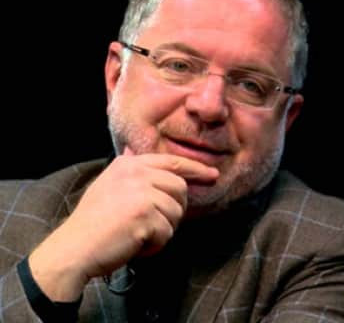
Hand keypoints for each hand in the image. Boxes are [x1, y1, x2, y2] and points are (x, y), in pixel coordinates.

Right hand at [29, 151, 217, 300]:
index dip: (196, 168)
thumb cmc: (94, 220)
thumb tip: (132, 152)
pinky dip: (155, 244)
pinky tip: (136, 244)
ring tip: (140, 234)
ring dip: (163, 229)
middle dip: (175, 209)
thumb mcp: (108, 184)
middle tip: (157, 224)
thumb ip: (127, 168)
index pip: (172, 162)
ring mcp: (141, 192)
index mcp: (130, 164)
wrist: (75, 246)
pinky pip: (167, 232)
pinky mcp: (145, 214)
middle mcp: (137, 173)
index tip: (212, 174)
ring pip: (176, 212)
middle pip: (180, 188)